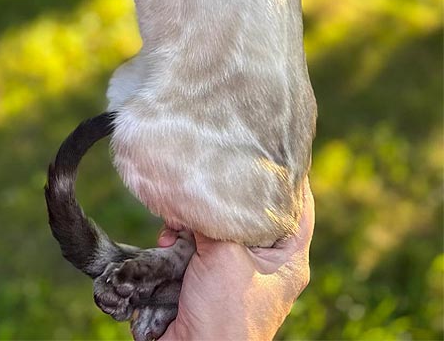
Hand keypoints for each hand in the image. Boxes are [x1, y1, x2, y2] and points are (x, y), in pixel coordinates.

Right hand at [158, 181, 314, 340]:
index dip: (287, 175)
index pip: (297, 205)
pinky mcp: (205, 275)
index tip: (271, 145)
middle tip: (205, 183)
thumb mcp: (227, 258)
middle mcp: (263, 262)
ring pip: (215, 223)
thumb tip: (200, 189)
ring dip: (192, 218)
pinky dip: (177, 236)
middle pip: (247, 210)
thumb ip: (217, 218)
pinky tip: (167, 238)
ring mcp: (232, 269)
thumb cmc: (225, 319)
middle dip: (220, 197)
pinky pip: (193, 241)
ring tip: (177, 223)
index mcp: (286, 259)